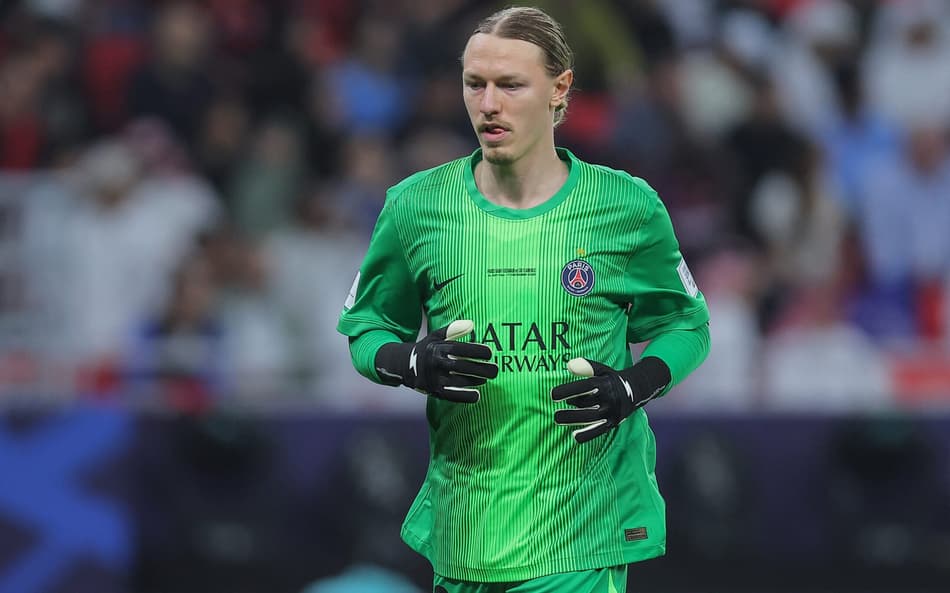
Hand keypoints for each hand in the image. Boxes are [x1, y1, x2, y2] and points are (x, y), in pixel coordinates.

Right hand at [375, 320, 497, 402]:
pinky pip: (452, 396)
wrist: (404, 366)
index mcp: (437, 348)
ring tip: (487, 378)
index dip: (477, 351)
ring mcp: (434, 379)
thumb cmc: (427, 348)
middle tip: (496, 370)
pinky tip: (477, 395)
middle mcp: (435, 363)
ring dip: (476, 381)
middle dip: (482, 369)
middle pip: (463, 367)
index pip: (461, 349)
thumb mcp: (436, 336)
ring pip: (459, 382)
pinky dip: (465, 397)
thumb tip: (472, 324)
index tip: (490, 353)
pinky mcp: (434, 391)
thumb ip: (454, 329)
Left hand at [551, 357, 668, 442]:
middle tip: (554, 414)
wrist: (636, 390)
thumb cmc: (610, 379)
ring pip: (591, 419)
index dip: (568, 391)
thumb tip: (569, 365)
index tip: (553, 395)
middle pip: (586, 406)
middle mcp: (609, 398)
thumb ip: (586, 367)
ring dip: (573, 421)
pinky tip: (574, 436)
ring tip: (558, 420)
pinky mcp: (613, 422)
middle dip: (569, 411)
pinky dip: (587, 435)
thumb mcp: (601, 370)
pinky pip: (599, 430)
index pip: (585, 387)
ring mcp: (612, 412)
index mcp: (605, 383)